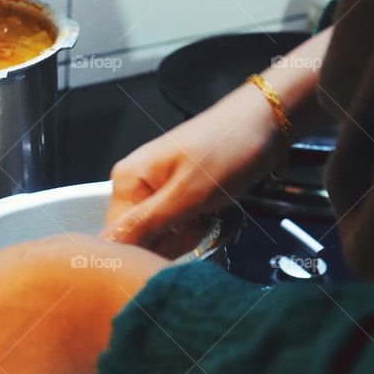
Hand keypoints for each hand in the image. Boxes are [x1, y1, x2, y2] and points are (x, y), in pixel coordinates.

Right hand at [102, 28, 332, 255]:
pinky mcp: (174, 193)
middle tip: (196, 225)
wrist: (265, 121)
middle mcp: (133, 184)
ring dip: (182, 237)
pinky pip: (173, 225)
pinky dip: (191, 228)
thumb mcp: (188, 194)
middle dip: (167, 243)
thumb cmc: (229, 149)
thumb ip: (146, 224)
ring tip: (204, 217)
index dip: (144, 252)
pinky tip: (206, 216)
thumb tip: (108, 250)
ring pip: (157, 236)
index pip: (116, 238)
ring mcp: (154, 189)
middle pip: (136, 239)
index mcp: (127, 180)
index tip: (174, 246)